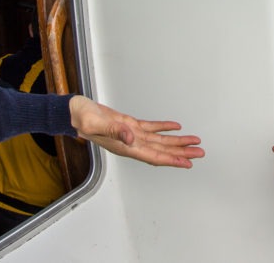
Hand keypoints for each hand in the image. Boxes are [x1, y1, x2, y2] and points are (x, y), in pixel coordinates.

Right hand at [69, 96, 204, 167]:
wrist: (73, 111)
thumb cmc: (81, 118)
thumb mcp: (95, 123)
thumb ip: (113, 130)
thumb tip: (130, 137)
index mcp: (125, 146)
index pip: (153, 156)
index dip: (171, 160)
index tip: (187, 163)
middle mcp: (131, 142)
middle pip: (161, 150)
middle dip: (181, 152)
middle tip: (200, 153)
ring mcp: (130, 134)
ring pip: (159, 140)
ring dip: (177, 142)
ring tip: (193, 141)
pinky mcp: (128, 124)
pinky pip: (151, 128)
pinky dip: (164, 128)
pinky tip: (175, 127)